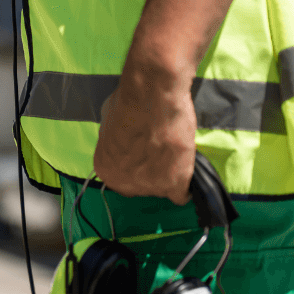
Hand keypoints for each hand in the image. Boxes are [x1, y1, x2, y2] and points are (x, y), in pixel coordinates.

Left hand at [92, 67, 195, 203]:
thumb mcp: (108, 122)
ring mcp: (150, 187)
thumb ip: (114, 139)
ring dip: (170, 173)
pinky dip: (186, 183)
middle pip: (142, 187)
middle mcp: (125, 184)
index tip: (144, 153)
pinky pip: (182, 194)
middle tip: (160, 151)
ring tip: (174, 150)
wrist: (152, 98)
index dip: (135, 165)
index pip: (122, 178)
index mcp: (106, 169)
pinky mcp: (175, 185)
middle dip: (151, 172)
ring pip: (163, 189)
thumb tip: (121, 139)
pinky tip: (187, 167)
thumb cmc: (128, 104)